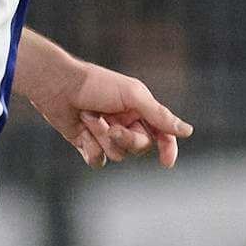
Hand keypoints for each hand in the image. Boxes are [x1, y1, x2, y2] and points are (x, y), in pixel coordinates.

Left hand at [33, 59, 191, 169]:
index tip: (167, 162)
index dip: (167, 148)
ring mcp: (106, 135)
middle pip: (140, 147)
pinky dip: (90, 149)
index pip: (162, 134)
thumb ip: (160, 115)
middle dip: (127, 139)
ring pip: (118, 155)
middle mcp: (126, 123)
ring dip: (103, 139)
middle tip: (111, 127)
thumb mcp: (133, 95)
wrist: (57, 85)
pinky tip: (81, 131)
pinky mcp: (87, 143)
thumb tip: (187, 131)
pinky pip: (98, 161)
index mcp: (140, 110)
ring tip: (90, 119)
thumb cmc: (95, 84)